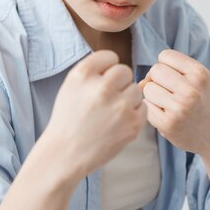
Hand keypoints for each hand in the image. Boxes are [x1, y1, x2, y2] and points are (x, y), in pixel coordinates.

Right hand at [45, 50, 146, 179]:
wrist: (66, 153)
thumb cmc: (69, 118)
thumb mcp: (71, 86)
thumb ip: (93, 71)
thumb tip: (117, 64)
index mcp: (83, 75)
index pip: (109, 56)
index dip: (106, 69)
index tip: (100, 81)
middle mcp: (102, 87)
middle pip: (125, 71)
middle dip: (118, 83)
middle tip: (106, 99)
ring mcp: (120, 106)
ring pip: (136, 89)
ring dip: (127, 98)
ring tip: (111, 112)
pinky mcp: (133, 123)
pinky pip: (143, 107)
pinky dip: (134, 114)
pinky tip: (118, 122)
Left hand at [139, 49, 209, 155]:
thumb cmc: (198, 100)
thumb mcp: (195, 78)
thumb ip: (168, 70)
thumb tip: (141, 83)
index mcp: (199, 74)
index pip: (165, 55)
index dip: (166, 66)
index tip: (176, 78)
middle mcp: (191, 90)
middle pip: (155, 70)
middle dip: (158, 79)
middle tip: (171, 92)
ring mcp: (179, 108)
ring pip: (147, 88)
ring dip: (153, 95)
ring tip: (168, 104)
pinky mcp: (167, 124)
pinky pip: (145, 105)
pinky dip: (151, 109)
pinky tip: (165, 115)